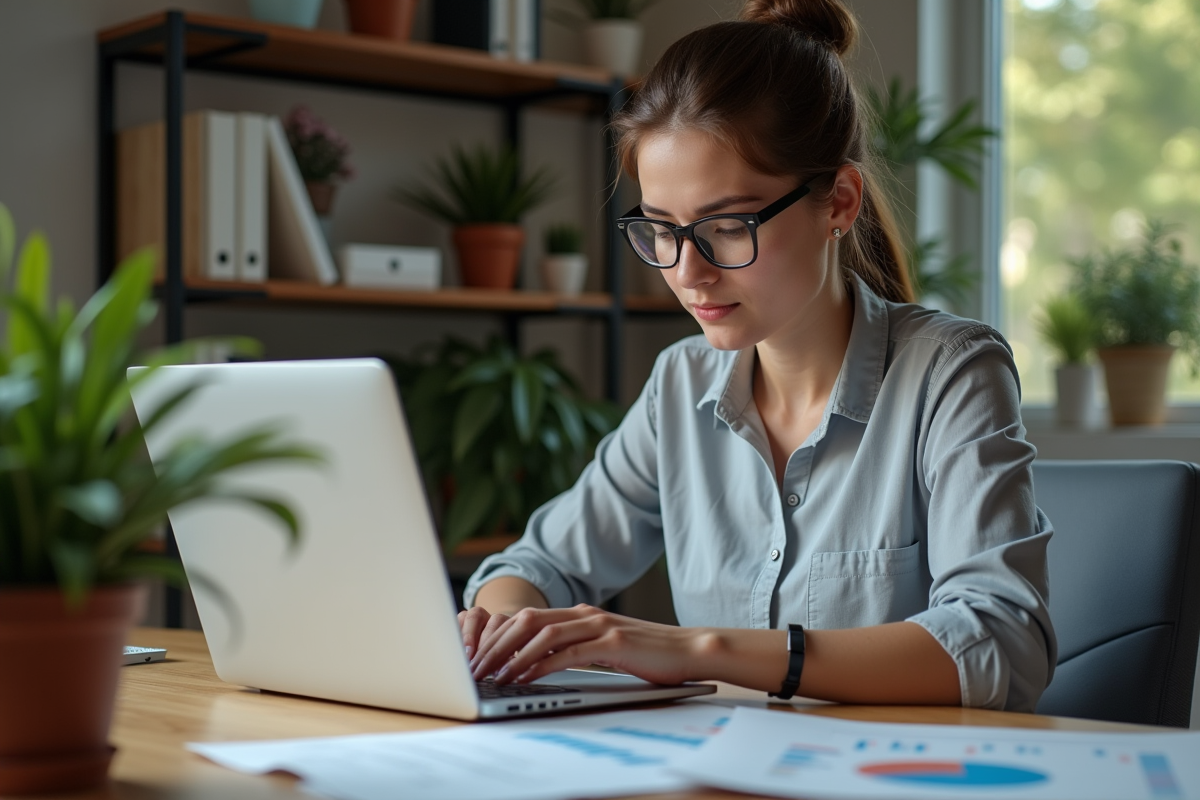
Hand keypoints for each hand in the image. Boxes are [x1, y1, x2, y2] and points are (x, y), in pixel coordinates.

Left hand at [467, 604, 708, 685]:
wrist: (688, 650)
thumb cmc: (647, 653)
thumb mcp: (603, 647)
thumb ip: (574, 648)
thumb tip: (536, 663)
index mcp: (580, 613)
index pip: (526, 618)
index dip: (498, 635)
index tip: (478, 655)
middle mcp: (585, 614)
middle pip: (526, 621)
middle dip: (496, 644)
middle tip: (475, 666)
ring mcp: (599, 625)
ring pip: (542, 635)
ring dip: (513, 656)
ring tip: (494, 676)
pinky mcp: (612, 643)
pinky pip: (568, 653)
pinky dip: (542, 665)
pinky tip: (526, 678)